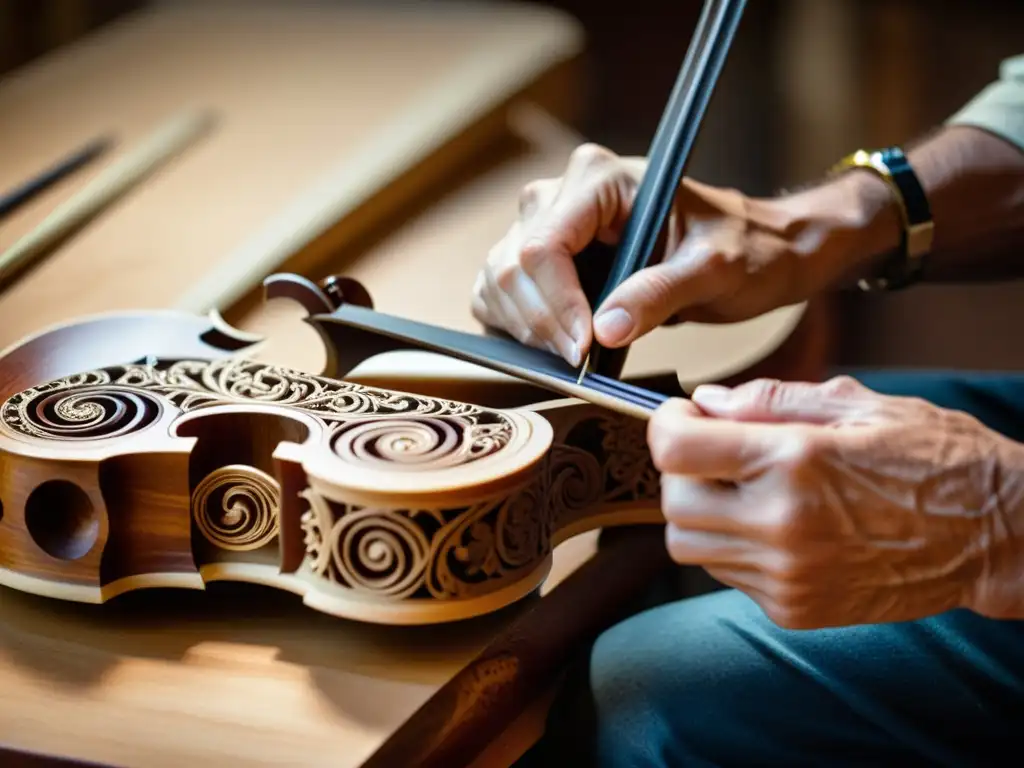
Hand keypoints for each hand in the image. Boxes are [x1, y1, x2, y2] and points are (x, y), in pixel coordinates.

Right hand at [471, 143, 892, 365]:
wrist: (753, 252)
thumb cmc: (744, 249)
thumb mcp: (715, 270)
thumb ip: (660, 294)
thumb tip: (604, 331)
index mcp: (601, 180)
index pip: (543, 245)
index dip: (556, 303)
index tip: (584, 348)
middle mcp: (563, 195)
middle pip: (510, 267)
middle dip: (542, 323)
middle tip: (583, 361)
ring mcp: (547, 226)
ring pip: (497, 284)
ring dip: (527, 330)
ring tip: (577, 355)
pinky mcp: (544, 260)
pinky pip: (501, 297)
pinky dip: (520, 329)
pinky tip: (558, 345)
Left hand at [647, 375, 1023, 628]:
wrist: (995, 535)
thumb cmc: (935, 460)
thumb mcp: (858, 407)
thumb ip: (770, 401)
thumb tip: (706, 402)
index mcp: (794, 462)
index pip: (675, 450)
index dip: (665, 425)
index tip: (680, 417)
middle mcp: (782, 524)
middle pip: (672, 503)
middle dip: (682, 472)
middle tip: (713, 453)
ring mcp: (786, 575)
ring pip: (689, 546)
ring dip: (701, 513)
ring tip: (746, 491)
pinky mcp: (794, 609)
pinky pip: (727, 575)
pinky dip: (734, 547)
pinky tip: (776, 526)